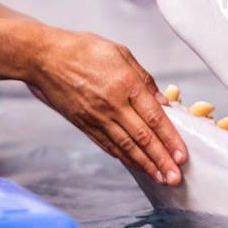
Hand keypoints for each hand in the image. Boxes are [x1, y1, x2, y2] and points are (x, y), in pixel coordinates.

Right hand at [25, 27, 187, 184]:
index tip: (183, 155)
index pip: (154, 118)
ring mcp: (97, 117)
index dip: (170, 139)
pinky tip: (136, 166)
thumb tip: (163, 102)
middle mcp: (113, 104)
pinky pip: (107, 145)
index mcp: (126, 83)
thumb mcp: (119, 52)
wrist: (44, 58)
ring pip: (126, 146)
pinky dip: (124, 158)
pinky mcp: (84, 124)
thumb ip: (144, 78)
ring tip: (161, 178)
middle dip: (162, 160)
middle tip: (176, 178)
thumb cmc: (82, 49)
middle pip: (143, 138)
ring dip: (146, 165)